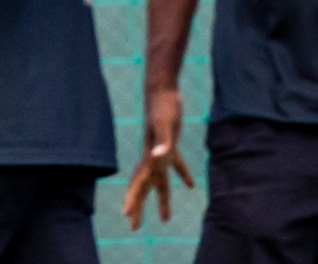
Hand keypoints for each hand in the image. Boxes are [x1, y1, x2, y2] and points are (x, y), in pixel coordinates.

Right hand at [122, 86, 194, 229]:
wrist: (163, 89)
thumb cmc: (163, 106)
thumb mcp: (165, 125)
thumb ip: (164, 142)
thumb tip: (160, 157)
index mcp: (149, 156)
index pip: (138, 182)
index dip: (132, 199)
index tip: (126, 216)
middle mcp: (152, 157)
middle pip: (143, 187)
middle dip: (138, 207)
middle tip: (133, 227)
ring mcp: (160, 152)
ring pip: (160, 182)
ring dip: (162, 200)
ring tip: (165, 219)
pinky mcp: (171, 145)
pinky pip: (175, 165)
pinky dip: (182, 176)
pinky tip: (191, 186)